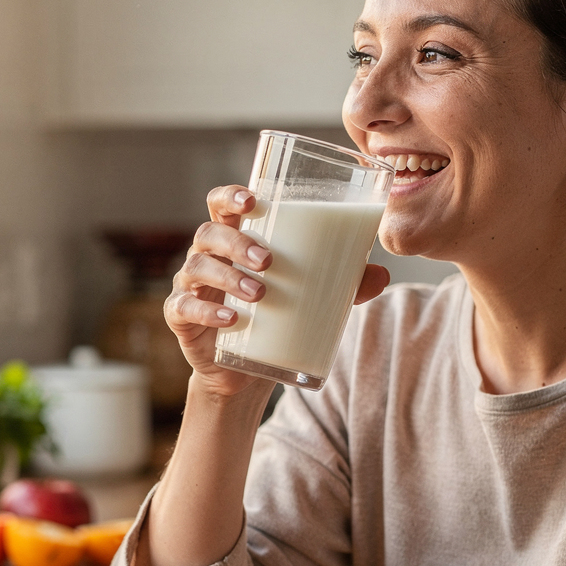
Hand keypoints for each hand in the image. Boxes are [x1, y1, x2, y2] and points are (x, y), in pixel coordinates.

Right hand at [167, 186, 391, 399]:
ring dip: (228, 277)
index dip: (231, 196)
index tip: (252, 200)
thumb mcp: (310, 296)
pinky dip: (206, 312)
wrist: (246, 369)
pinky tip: (230, 321)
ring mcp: (192, 285)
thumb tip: (382, 275)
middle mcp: (208, 256)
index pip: (222, 204)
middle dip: (237, 241)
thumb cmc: (276, 314)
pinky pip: (184, 307)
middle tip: (268, 260)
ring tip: (260, 293)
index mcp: (234, 238)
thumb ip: (343, 283)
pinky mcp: (182, 318)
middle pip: (210, 232)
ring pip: (198, 267)